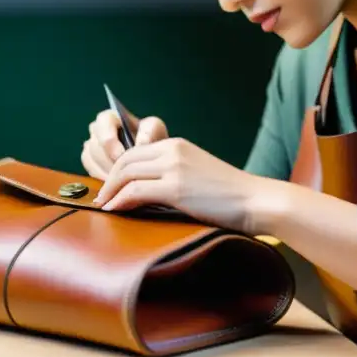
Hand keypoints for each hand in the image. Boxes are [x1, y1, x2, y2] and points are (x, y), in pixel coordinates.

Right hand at [80, 108, 168, 179]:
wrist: (151, 155)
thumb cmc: (151, 138)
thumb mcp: (155, 128)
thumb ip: (149, 131)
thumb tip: (139, 143)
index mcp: (109, 118)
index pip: (102, 122)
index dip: (110, 140)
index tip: (122, 155)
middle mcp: (96, 131)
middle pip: (95, 145)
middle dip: (109, 160)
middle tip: (124, 174)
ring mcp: (91, 147)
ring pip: (91, 159)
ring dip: (106, 171)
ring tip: (122, 183)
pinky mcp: (90, 163)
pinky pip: (90, 170)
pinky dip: (102, 178)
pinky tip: (116, 186)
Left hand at [92, 137, 266, 233]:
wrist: (254, 200)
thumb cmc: (230, 194)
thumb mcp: (196, 174)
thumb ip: (172, 174)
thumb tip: (145, 191)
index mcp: (178, 145)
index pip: (135, 152)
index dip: (117, 170)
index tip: (111, 187)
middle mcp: (173, 150)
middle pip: (125, 160)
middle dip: (108, 180)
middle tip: (101, 198)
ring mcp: (174, 167)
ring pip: (126, 173)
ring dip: (110, 191)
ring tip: (104, 206)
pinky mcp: (176, 187)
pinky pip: (136, 191)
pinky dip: (120, 201)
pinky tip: (114, 211)